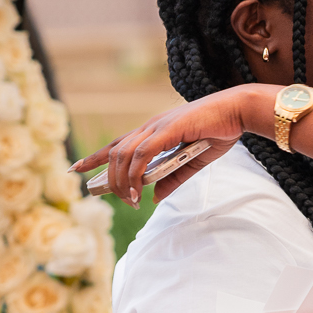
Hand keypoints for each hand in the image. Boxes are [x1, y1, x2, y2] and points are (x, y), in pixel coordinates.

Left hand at [74, 85, 260, 203]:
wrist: (237, 112)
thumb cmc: (218, 131)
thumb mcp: (192, 163)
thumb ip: (173, 179)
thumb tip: (154, 198)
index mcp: (154, 131)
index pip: (117, 145)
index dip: (95, 157)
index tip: (75, 169)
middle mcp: (150, 127)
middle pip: (116, 153)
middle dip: (107, 177)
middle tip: (116, 199)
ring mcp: (157, 127)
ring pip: (125, 155)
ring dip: (122, 180)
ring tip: (128, 200)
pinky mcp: (167, 129)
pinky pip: (142, 154)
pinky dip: (136, 173)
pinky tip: (137, 190)